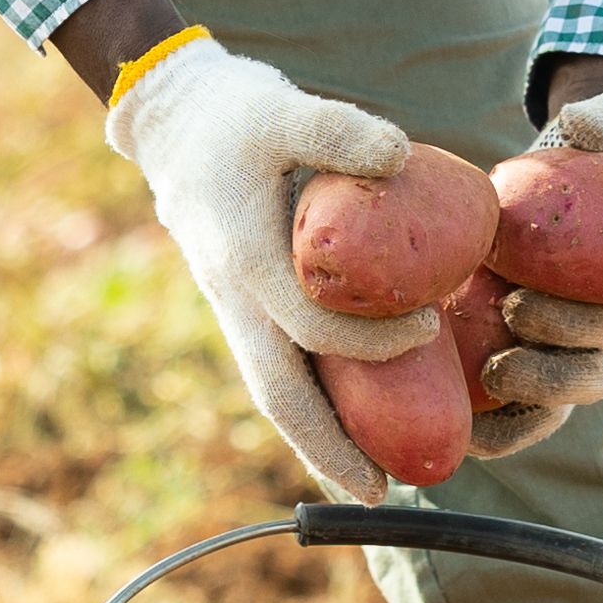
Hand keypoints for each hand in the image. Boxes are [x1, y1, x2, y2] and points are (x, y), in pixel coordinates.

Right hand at [104, 31, 429, 500]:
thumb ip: (338, 132)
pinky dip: (310, 408)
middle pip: (278, 393)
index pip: (312, 322)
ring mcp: (233, 309)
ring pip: (272, 392)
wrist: (173, 123)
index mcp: (246, 258)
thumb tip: (400, 158)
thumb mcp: (284, 107)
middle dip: (326, 448)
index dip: (371, 338)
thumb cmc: (237, 115)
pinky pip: (275, 370)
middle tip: (378, 495)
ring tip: (367, 487)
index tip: (429, 329)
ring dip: (316, 443)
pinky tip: (349, 428)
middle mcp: (234, 298)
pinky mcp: (242, 306)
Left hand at [464, 90, 602, 459]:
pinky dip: (498, 434)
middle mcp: (600, 336)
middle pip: (589, 372)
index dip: (575, 326)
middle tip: (498, 324)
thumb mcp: (599, 133)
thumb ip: (602, 125)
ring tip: (486, 379)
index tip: (519, 299)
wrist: (552, 186)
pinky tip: (462, 434)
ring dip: (526, 401)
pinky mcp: (525, 373)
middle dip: (545, 363)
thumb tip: (584, 124)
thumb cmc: (584, 161)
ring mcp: (563, 359)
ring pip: (557, 404)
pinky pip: (520, 423)